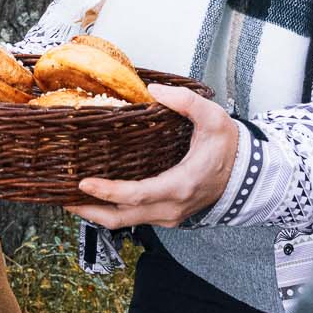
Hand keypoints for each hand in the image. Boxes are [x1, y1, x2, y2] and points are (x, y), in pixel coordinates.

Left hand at [66, 85, 240, 228]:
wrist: (249, 173)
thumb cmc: (229, 147)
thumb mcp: (212, 118)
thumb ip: (185, 101)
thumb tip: (155, 91)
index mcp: (180, 185)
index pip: (136, 195)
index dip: (107, 192)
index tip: (83, 182)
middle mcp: (172, 207)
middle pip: (122, 219)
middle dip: (89, 211)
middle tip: (62, 198)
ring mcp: (170, 215)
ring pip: (126, 222)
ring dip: (98, 212)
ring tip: (73, 197)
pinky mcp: (168, 215)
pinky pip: (135, 217)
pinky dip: (114, 210)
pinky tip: (99, 195)